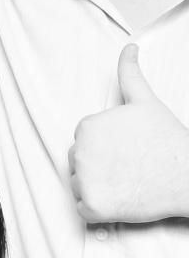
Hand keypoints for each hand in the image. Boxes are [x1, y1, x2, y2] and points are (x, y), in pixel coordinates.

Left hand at [69, 43, 188, 222]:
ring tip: (127, 180)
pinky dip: (98, 209)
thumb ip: (129, 73)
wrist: (188, 177)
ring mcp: (84, 180)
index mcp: (86, 126)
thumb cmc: (168, 141)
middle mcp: (80, 152)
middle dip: (100, 166)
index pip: (83, 141)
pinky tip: (121, 198)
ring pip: (79, 184)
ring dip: (98, 186)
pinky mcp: (92, 207)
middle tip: (130, 166)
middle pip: (78, 162)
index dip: (105, 147)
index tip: (126, 149)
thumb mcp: (145, 102)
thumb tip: (129, 48)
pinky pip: (82, 209)